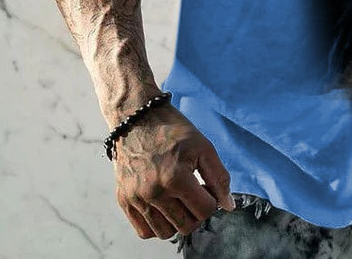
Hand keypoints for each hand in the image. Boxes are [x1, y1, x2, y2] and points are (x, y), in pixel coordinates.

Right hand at [112, 103, 235, 239]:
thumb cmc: (173, 130)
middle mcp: (153, 192)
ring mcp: (136, 199)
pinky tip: (163, 204)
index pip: (205, 211)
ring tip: (178, 197)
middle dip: (196, 212)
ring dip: (177, 220)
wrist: (137, 118)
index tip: (205, 184)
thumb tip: (228, 207)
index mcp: (175, 178)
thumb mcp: (203, 147)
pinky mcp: (123, 200)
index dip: (211, 199)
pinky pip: (144, 231)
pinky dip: (157, 224)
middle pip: (186, 227)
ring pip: (165, 233)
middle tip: (193, 190)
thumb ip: (219, 178)